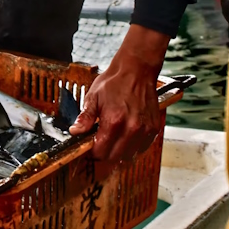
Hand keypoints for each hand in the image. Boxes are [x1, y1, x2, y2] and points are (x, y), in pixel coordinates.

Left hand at [69, 24, 169, 161]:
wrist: (137, 70)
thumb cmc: (114, 82)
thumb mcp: (93, 97)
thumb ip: (84, 117)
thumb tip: (75, 132)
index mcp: (114, 120)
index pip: (101, 152)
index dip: (93, 151)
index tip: (91, 146)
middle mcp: (131, 128)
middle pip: (114, 157)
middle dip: (105, 152)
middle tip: (101, 141)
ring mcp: (144, 130)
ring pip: (128, 156)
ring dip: (119, 151)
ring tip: (114, 136)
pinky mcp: (153, 129)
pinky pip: (141, 148)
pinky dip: (133, 146)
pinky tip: (126, 134)